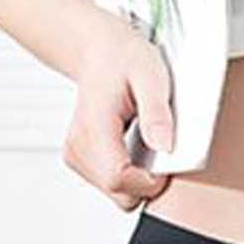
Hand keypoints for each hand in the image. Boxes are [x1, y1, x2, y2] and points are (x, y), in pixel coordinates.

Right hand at [63, 11, 174, 210]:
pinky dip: (128, 172)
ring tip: (144, 140)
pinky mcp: (80, 158)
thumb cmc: (123, 57)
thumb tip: (165, 147)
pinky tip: (133, 145)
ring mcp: (76, 154)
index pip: (119, 179)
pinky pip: (111, 183)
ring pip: (115, 193)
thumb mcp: (151, 74)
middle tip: (158, 145)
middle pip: (118, 194)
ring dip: (137, 176)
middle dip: (146, 180)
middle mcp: (78, 145)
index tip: (166, 160)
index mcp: (94, 127)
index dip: (150, 180)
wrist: (98, 49)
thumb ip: (157, 113)